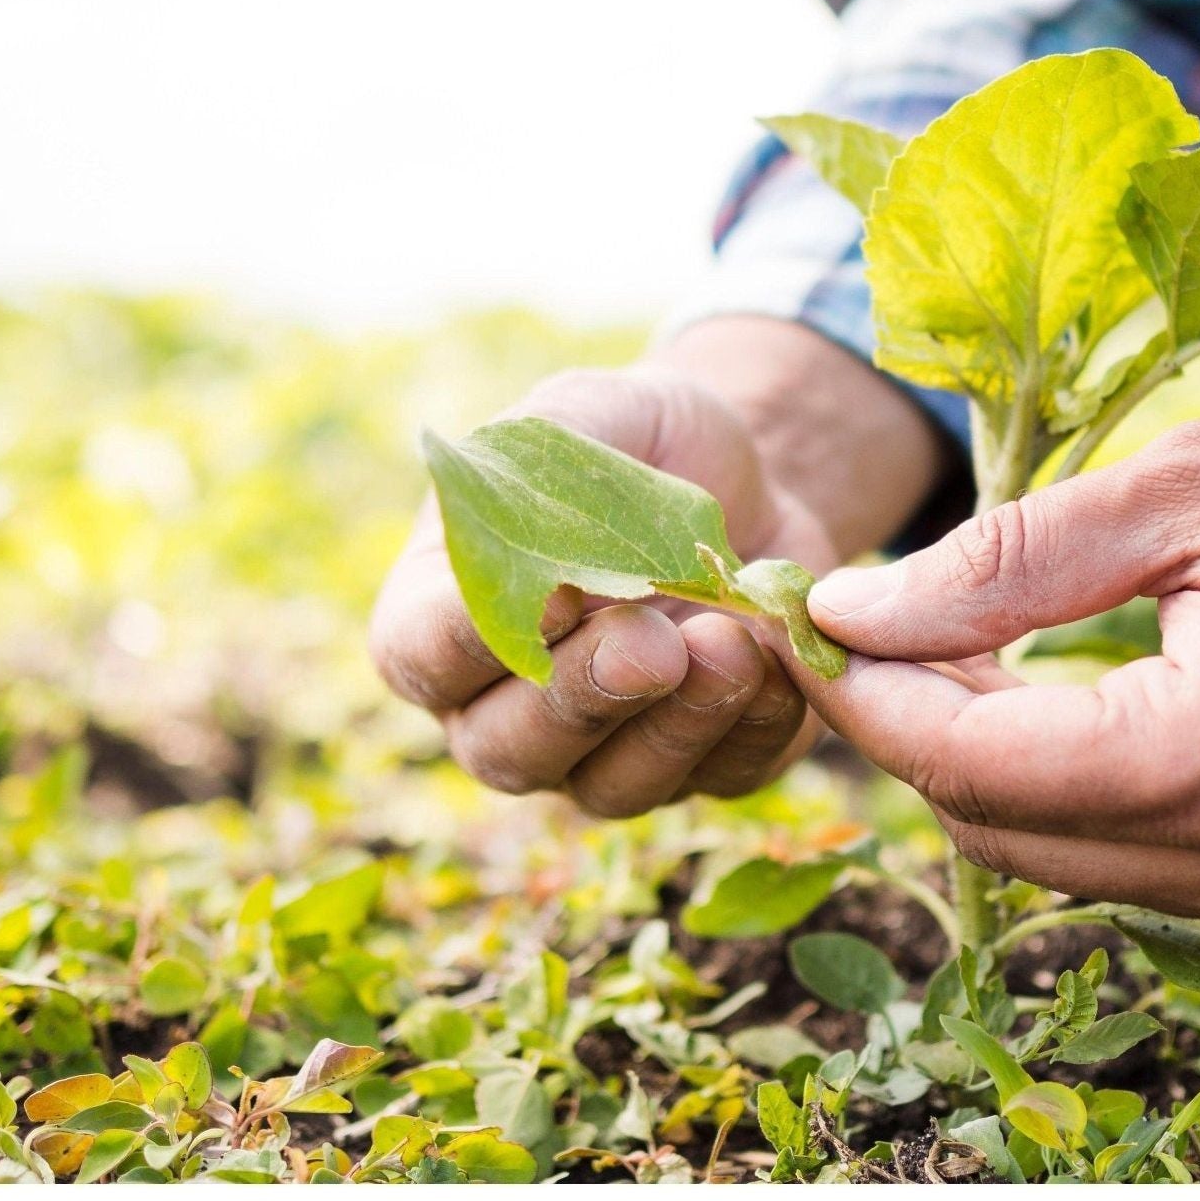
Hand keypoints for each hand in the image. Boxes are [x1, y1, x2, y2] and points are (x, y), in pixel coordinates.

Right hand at [371, 363, 832, 814]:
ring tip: (730, 645)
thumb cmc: (636, 443)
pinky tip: (778, 658)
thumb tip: (547, 575)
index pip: (422, 656)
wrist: (749, 475)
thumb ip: (539, 473)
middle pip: (508, 750)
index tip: (551, 594)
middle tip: (653, 642)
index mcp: (444, 614)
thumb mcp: (585, 414)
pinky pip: (721, 776)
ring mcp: (601, 751)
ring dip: (675, 725)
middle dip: (583, 698)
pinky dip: (754, 725)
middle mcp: (506, 706)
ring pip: (613, 786)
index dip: (472, 640)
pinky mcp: (703, 764)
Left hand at [796, 385, 1199, 920]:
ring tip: (961, 650)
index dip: (864, 690)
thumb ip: (1009, 560)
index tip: (806, 617)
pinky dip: (1083, 793)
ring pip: (1069, 863)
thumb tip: (853, 608)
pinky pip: (1152, 865)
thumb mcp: (1194, 486)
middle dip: (914, 732)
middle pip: (1000, 833)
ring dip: (994, 768)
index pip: (965, 762)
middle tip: (870, 626)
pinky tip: (1071, 698)